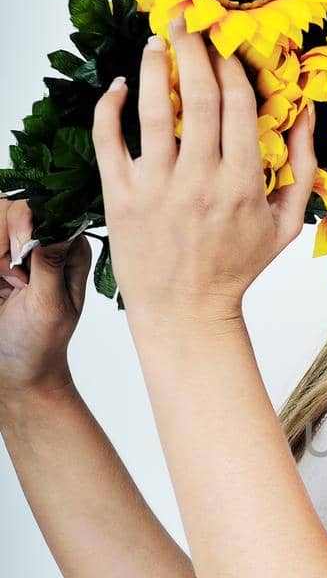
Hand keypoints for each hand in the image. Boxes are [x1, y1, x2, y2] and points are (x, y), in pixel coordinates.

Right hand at [0, 194, 90, 407]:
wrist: (14, 370)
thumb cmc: (39, 343)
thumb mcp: (50, 305)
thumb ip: (50, 264)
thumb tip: (57, 226)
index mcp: (69, 249)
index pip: (47, 208)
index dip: (27, 222)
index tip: (21, 253)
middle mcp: (43, 241)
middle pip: (11, 208)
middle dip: (4, 241)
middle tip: (12, 279)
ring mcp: (14, 249)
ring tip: (5, 287)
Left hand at [91, 13, 317, 329]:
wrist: (185, 312)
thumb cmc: (237, 268)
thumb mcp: (285, 225)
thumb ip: (305, 169)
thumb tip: (308, 114)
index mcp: (242, 182)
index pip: (237, 104)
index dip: (230, 65)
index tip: (225, 44)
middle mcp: (200, 180)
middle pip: (196, 94)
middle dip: (192, 47)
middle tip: (186, 19)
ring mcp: (157, 187)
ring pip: (152, 109)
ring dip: (152, 66)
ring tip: (154, 42)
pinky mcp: (121, 197)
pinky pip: (110, 140)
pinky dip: (110, 106)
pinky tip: (118, 87)